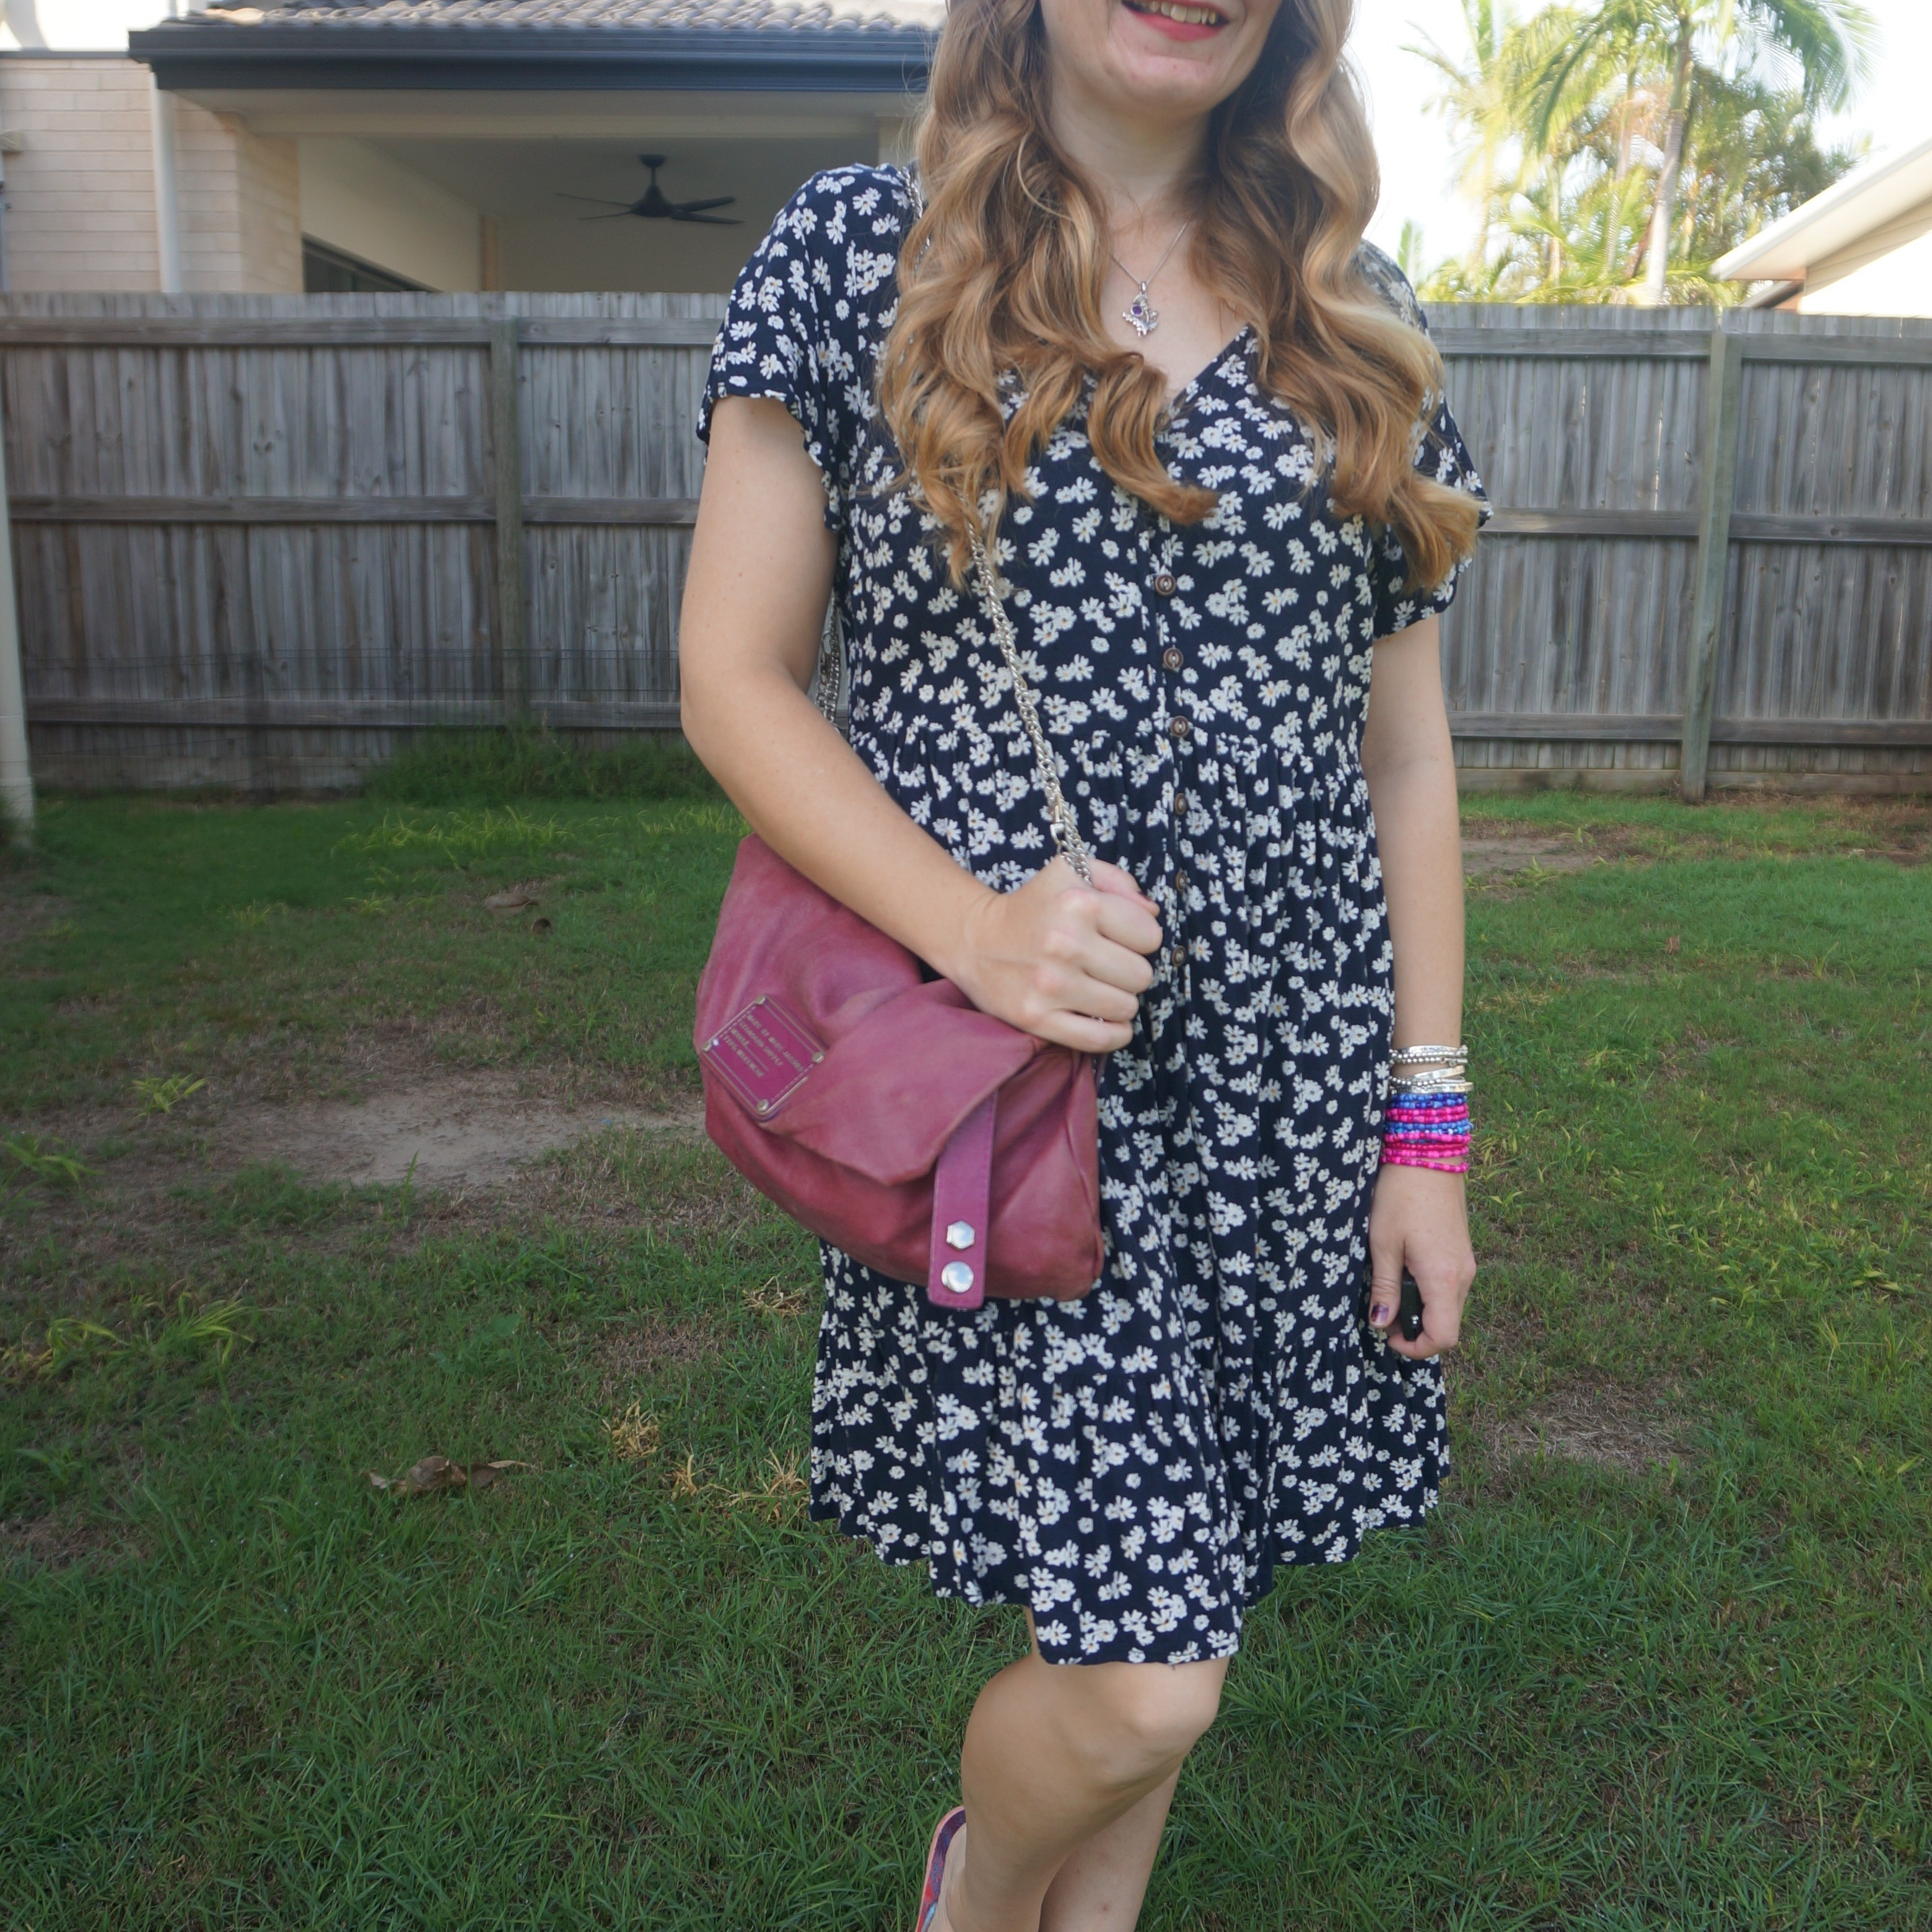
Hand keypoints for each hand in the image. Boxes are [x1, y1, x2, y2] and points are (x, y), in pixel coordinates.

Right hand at [946, 858, 1162, 1053]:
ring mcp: (1050, 985)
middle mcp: (1065, 943)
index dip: (1139, 937)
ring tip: (1098, 987)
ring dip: (1118, 1000)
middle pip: (1142, 976)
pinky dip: (1113, 1034)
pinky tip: (1105, 1019)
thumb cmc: (1034, 906)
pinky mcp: (1036, 1018)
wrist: (974, 940)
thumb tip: (1152, 912)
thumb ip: (1119, 882)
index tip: (1118, 938)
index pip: (1150, 936)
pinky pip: (1099, 1039)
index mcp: (1079, 903)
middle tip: (1107, 965)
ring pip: (1125, 1008)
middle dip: (1130, 971)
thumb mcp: (1072, 871)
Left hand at [1366, 1163, 1474, 1361]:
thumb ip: (1385, 1287)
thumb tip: (1382, 1323)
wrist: (1428, 1153)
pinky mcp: (1463, 1251)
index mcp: (1443, 1278)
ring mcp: (1466, 1263)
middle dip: (1416, 1329)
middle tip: (1383, 1312)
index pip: (1443, 1337)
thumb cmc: (1400, 1195)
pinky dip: (1430, 1292)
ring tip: (1391, 1288)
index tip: (1388, 1336)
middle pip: (1447, 1325)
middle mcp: (1463, 1276)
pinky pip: (1450, 1286)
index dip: (1416, 1347)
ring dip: (1422, 1309)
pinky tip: (1405, 1271)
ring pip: (1449, 1306)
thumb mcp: (1383, 1243)